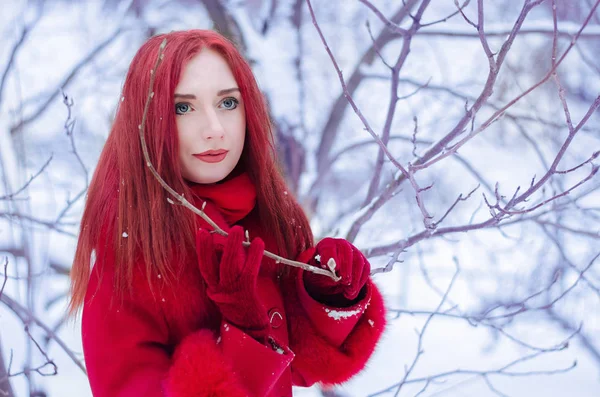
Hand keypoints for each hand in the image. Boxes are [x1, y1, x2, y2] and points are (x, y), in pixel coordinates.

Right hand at [196, 225, 269, 341]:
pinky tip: (259, 243)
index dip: (202, 249)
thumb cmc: (241, 305)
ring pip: (229, 266)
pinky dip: (254, 255)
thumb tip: (225, 247)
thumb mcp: (228, 289)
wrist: (250, 330)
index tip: (202, 232)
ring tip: (237, 229)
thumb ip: (226, 271)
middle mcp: (218, 291)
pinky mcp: (246, 294)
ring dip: (233, 246)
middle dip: (213, 245)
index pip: (204, 266)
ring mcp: (231, 293)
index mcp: (213, 289)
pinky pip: (249, 271)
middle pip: (213, 265)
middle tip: (216, 228)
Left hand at [303, 238, 369, 302]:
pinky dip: (361, 281)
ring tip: (349, 291)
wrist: (331, 271)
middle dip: (346, 268)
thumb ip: (324, 275)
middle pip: (346, 252)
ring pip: (358, 261)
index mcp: (327, 245)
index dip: (330, 257)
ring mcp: (354, 251)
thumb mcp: (318, 273)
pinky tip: (354, 291)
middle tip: (345, 282)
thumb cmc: (323, 271)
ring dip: (355, 278)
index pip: (329, 248)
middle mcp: (342, 245)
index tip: (331, 268)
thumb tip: (335, 279)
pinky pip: (365, 268)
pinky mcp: (363, 260)